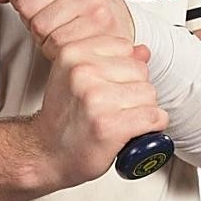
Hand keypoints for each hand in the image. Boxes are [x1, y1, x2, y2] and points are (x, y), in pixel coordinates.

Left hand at [0, 0, 133, 60]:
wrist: (121, 21)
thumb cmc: (85, 3)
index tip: (39, 0)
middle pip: (26, 7)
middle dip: (34, 19)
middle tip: (54, 18)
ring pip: (39, 26)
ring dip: (46, 35)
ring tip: (64, 27)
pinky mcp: (97, 22)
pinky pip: (57, 42)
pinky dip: (59, 48)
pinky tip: (72, 38)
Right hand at [23, 34, 169, 190]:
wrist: (47, 152)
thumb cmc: (64, 117)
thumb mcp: (79, 78)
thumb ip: (111, 60)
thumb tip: (143, 51)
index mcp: (72, 53)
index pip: (125, 47)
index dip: (123, 69)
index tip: (108, 85)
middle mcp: (82, 72)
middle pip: (140, 70)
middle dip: (135, 90)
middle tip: (113, 107)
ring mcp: (95, 99)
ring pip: (149, 94)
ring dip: (143, 110)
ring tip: (120, 119)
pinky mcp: (109, 125)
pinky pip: (153, 117)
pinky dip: (152, 127)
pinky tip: (134, 131)